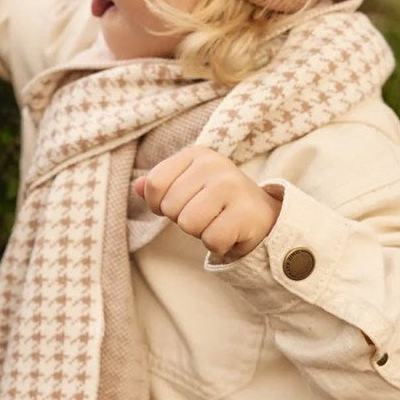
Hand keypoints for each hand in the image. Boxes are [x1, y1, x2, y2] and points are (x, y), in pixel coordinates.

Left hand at [134, 146, 281, 258]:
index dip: (159, 204)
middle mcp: (215, 164)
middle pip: (170, 207)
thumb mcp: (187, 187)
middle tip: (207, 214)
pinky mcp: (245, 212)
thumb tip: (137, 187)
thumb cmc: (216, 202)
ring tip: (217, 221)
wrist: (262, 216)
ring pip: (188, 224)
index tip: (180, 205)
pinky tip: (230, 232)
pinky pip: (211, 240)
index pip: (155, 184)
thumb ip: (159, 186)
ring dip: (200, 232)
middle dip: (183, 219)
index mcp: (196, 154)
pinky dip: (218, 244)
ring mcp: (232, 186)